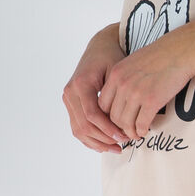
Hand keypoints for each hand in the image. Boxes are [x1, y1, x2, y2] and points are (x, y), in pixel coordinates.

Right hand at [62, 24, 127, 153]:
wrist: (100, 46)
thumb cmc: (112, 57)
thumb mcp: (117, 71)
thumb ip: (117, 96)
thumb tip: (126, 123)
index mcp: (81, 84)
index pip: (92, 114)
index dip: (107, 129)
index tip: (123, 137)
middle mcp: (70, 92)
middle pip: (84, 125)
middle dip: (104, 139)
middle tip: (123, 145)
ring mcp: (68, 98)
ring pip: (78, 129)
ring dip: (97, 142)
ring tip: (116, 149)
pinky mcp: (70, 103)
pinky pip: (76, 126)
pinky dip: (89, 138)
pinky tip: (104, 145)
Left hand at [97, 23, 194, 140]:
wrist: (182, 50)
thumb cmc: (162, 54)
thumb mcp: (134, 62)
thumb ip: (124, 78)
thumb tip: (123, 98)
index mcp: (116, 74)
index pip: (102, 104)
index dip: (108, 116)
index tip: (117, 120)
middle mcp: (122, 84)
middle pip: (112, 116)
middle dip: (119, 128)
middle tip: (126, 132)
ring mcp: (136, 93)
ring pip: (125, 123)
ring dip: (130, 132)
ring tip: (136, 134)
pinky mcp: (152, 101)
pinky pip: (141, 124)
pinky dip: (142, 131)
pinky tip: (145, 130)